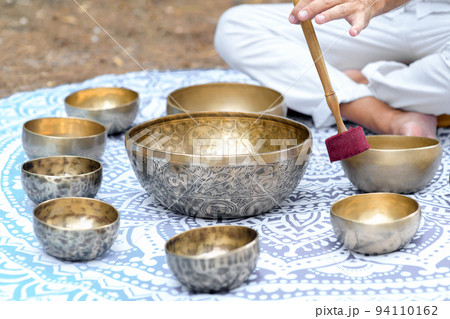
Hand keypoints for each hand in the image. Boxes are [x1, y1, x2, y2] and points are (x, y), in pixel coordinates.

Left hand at [289, 0, 408, 36]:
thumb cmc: (345, 1)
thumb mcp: (328, 1)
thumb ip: (311, 9)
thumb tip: (294, 18)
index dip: (302, 6)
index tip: (292, 17)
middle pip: (325, 2)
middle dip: (312, 9)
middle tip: (301, 16)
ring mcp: (353, 6)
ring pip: (340, 10)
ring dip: (329, 15)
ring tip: (319, 20)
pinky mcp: (363, 16)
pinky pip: (360, 22)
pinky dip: (357, 27)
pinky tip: (352, 33)